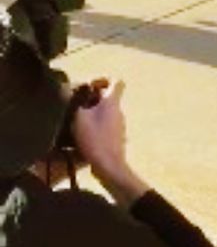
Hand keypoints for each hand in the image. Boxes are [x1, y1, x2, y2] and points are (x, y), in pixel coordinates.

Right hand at [72, 80, 148, 206]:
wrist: (109, 166)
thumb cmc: (95, 138)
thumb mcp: (79, 117)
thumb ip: (75, 102)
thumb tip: (69, 90)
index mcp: (112, 102)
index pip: (116, 81)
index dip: (102, 79)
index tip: (88, 86)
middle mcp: (119, 111)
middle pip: (107, 97)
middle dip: (90, 98)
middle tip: (75, 105)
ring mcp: (119, 125)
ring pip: (104, 112)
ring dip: (91, 113)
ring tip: (74, 121)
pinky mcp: (115, 138)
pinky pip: (104, 125)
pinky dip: (94, 126)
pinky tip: (80, 135)